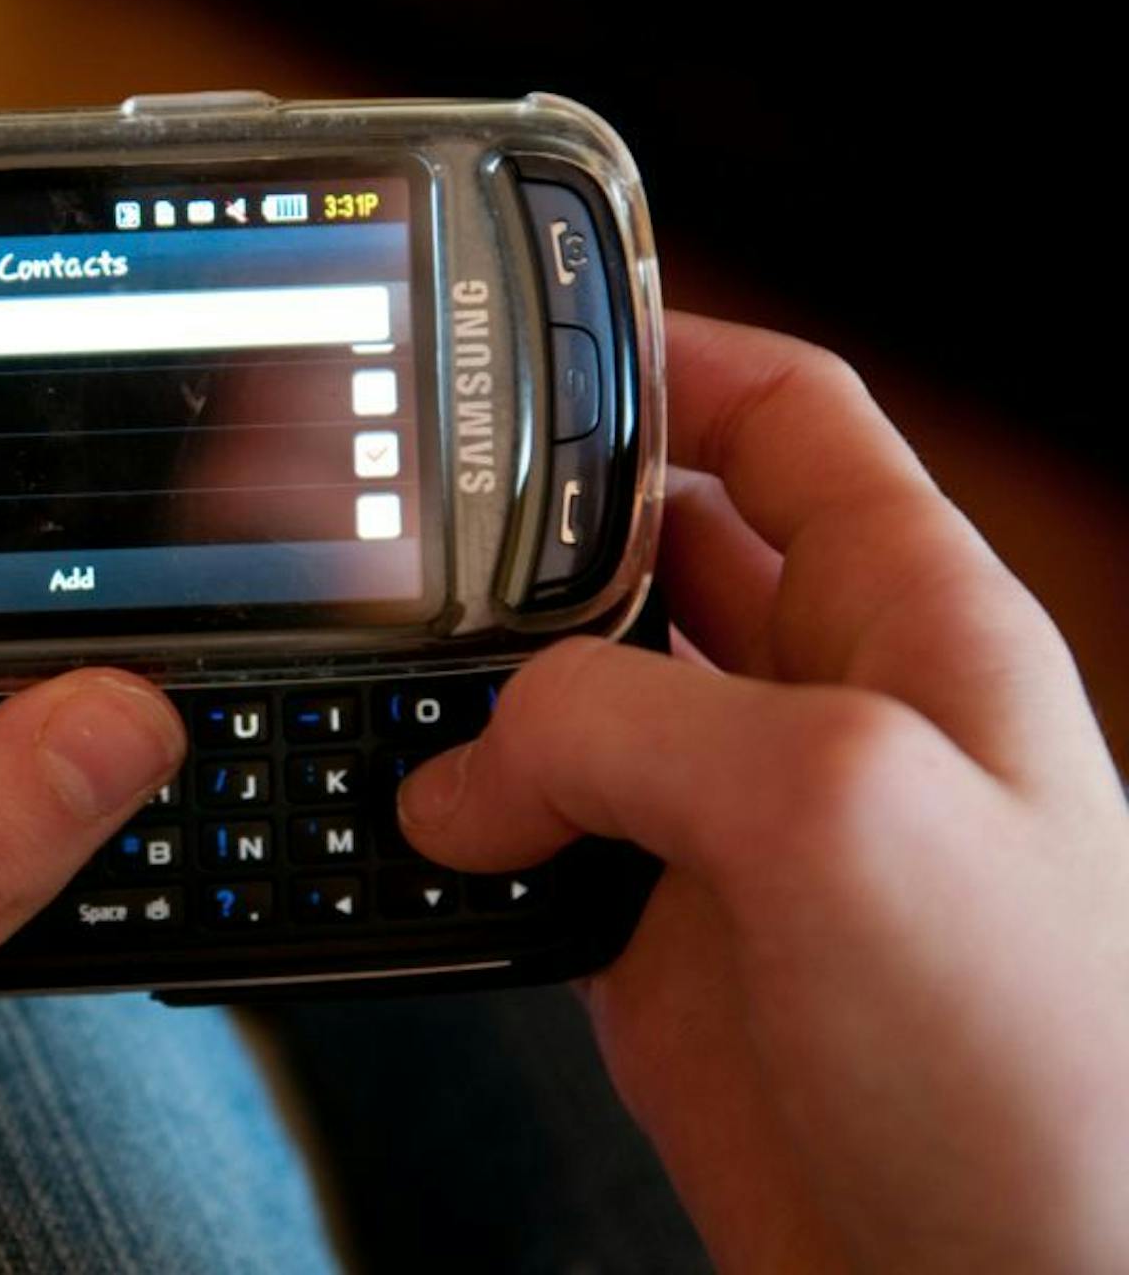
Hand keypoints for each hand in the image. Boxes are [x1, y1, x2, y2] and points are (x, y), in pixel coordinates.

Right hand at [399, 312, 1128, 1270]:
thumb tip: (461, 768)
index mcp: (914, 623)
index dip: (665, 358)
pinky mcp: (667, 952)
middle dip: (528, 537)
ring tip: (374, 688)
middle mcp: (822, 712)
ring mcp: (738, 835)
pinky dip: (456, 839)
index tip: (526, 341)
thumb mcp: (836, 813)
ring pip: (570, 710)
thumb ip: (625, 731)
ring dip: (471, 701)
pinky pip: (532, 850)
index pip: (789, 422)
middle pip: (647, 555)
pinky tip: (405, 840)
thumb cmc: (1041, 1074)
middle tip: (400, 536)